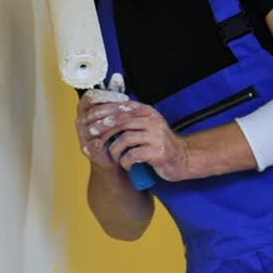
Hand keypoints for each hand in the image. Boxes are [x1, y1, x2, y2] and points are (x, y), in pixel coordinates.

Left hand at [76, 91, 191, 182]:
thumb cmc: (159, 144)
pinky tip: (126, 164)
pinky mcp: (158, 152)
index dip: (103, 113)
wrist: (183, 159)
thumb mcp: (146, 125)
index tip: (90, 120)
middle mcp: (152, 121)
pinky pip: (133, 155)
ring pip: (125, 138)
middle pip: (121, 120)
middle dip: (103, 129)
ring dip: (114, 150)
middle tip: (92, 135)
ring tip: (113, 157)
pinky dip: (125, 161)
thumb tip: (102, 114)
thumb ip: (129, 118)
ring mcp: (156, 136)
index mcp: (147, 112)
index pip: (121, 107)